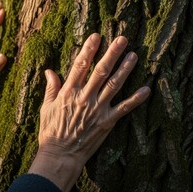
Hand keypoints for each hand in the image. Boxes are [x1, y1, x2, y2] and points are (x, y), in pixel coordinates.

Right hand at [28, 33, 150, 190]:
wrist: (60, 155)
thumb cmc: (51, 132)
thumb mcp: (46, 108)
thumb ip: (51, 88)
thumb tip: (49, 71)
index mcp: (69, 92)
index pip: (80, 66)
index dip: (89, 49)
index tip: (96, 36)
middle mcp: (85, 98)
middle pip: (100, 71)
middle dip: (112, 54)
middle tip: (123, 39)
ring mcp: (97, 109)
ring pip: (114, 85)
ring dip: (125, 70)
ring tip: (134, 56)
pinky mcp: (107, 122)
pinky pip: (124, 108)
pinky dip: (135, 99)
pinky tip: (146, 89)